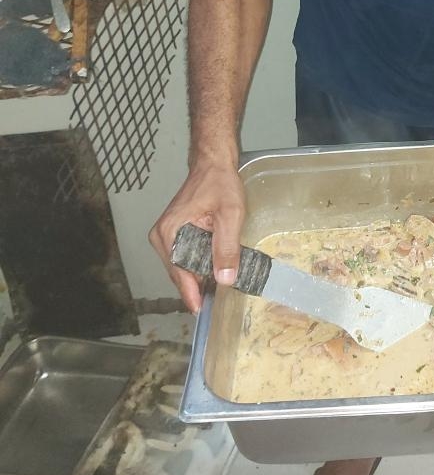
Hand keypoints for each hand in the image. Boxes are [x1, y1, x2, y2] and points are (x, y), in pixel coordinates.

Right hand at [148, 160, 246, 311]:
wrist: (213, 165)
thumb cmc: (219, 183)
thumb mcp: (230, 215)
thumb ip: (226, 247)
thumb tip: (225, 278)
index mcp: (169, 232)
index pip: (179, 271)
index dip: (191, 292)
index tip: (200, 309)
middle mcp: (162, 236)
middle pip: (178, 272)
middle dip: (196, 286)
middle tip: (215, 301)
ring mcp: (166, 236)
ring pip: (181, 266)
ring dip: (197, 276)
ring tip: (215, 288)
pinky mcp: (173, 234)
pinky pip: (184, 257)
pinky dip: (196, 265)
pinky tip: (211, 271)